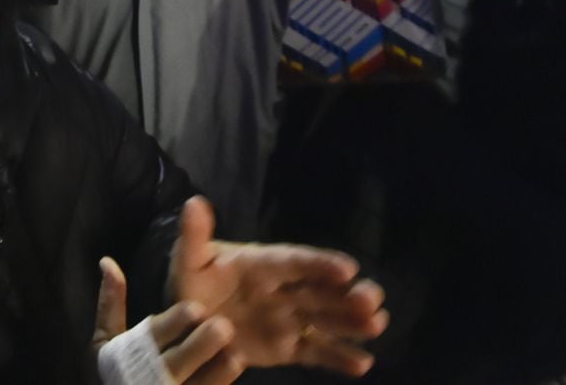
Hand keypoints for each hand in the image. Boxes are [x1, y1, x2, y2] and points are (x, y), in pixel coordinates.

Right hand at [94, 256, 243, 384]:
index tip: (195, 308)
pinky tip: (235, 368)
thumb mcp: (106, 341)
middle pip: (174, 364)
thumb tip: (108, 262)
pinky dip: (219, 384)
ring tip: (235, 356)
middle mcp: (146, 380)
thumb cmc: (115, 370)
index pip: (149, 338)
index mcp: (125, 356)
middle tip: (223, 327)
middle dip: (198, 347)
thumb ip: (110, 304)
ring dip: (216, 374)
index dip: (172, 324)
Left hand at [169, 196, 388, 375]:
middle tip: (373, 299)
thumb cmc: (193, 281)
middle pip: (321, 291)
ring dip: (352, 323)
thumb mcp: (187, 260)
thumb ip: (193, 237)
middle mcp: (284, 290)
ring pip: (326, 320)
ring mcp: (288, 320)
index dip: (320, 263)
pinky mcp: (287, 348)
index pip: (296, 262)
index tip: (347, 268)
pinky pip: (315, 353)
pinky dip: (338, 359)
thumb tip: (194, 202)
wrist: (189, 318)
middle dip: (347, 295)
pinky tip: (362, 364)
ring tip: (377, 324)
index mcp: (263, 264)